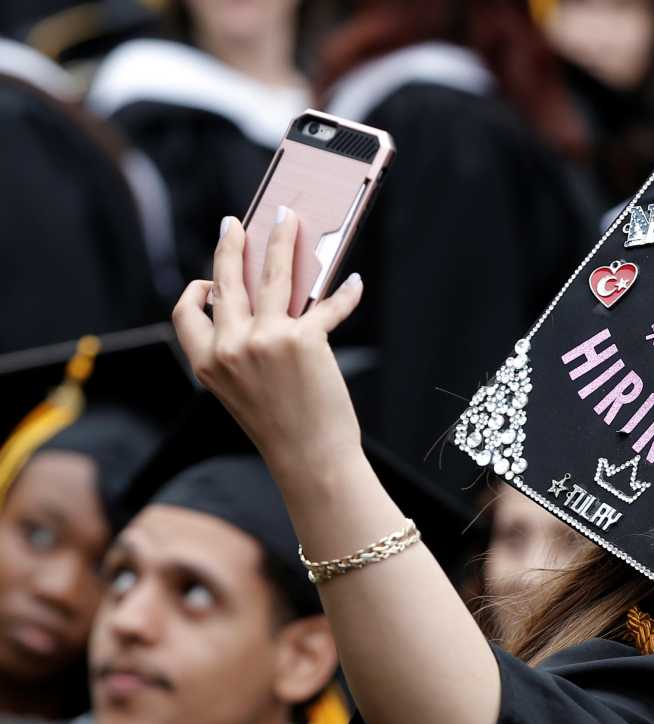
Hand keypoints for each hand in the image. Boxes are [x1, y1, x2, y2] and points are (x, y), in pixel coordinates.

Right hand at [173, 209, 365, 480]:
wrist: (310, 458)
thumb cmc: (282, 426)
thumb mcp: (243, 389)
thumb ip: (241, 350)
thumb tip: (268, 302)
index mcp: (207, 362)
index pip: (186, 313)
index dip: (196, 292)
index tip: (208, 280)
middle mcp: (230, 346)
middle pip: (227, 281)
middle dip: (231, 246)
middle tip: (234, 224)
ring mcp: (265, 340)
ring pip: (272, 275)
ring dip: (281, 242)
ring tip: (288, 221)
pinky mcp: (303, 339)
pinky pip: (325, 304)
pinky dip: (344, 292)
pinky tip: (353, 281)